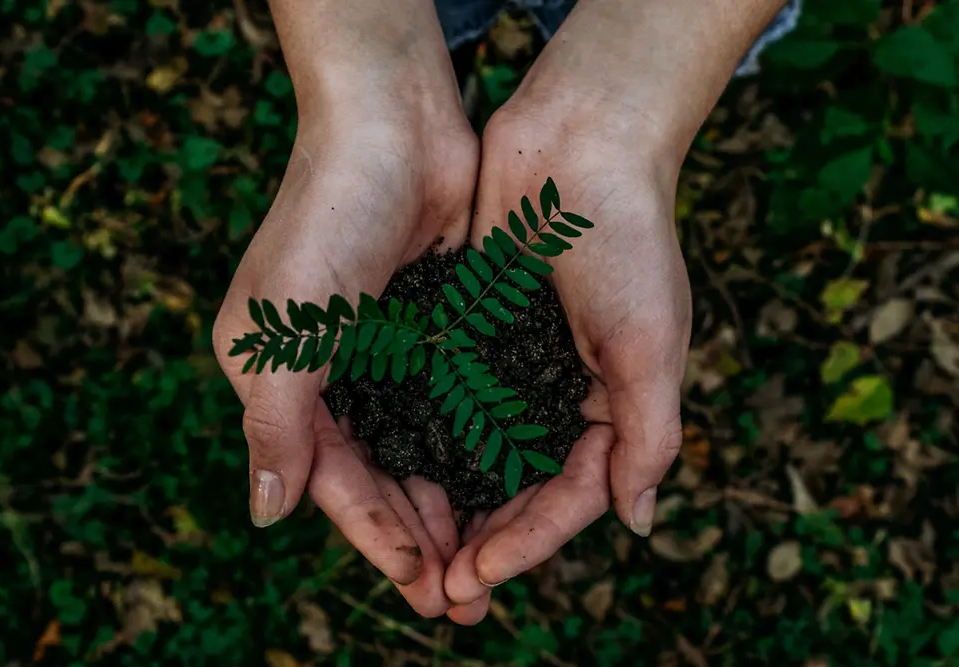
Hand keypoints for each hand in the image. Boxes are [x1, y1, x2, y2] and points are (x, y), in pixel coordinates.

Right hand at [214, 0, 479, 615]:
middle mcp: (336, 376)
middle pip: (381, 477)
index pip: (332, 480)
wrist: (393, 127)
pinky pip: (458, 406)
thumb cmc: (325, 221)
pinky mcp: (438, 330)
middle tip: (464, 598)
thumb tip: (265, 515)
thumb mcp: (282, 331)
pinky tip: (506, 486)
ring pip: (423, 451)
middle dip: (420, 538)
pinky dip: (476, 449)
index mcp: (284, 381)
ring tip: (490, 561)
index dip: (374, 535)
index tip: (421, 583)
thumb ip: (274, 425)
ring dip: (453, 506)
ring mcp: (391, 354)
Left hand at [442, 94, 691, 623]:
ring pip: (475, 454)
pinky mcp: (470, 331)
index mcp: (611, 405)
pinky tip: (390, 473)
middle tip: (439, 593)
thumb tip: (637, 523)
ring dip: (447, 505)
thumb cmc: (628, 240)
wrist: (580, 142)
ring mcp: (512, 364)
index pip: (569, 496)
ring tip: (411, 555)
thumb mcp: (652, 344)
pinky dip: (423, 438)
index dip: (528, 542)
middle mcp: (558, 393)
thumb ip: (648, 435)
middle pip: (518, 488)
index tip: (478, 576)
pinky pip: (444, 398)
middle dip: (483, 541)